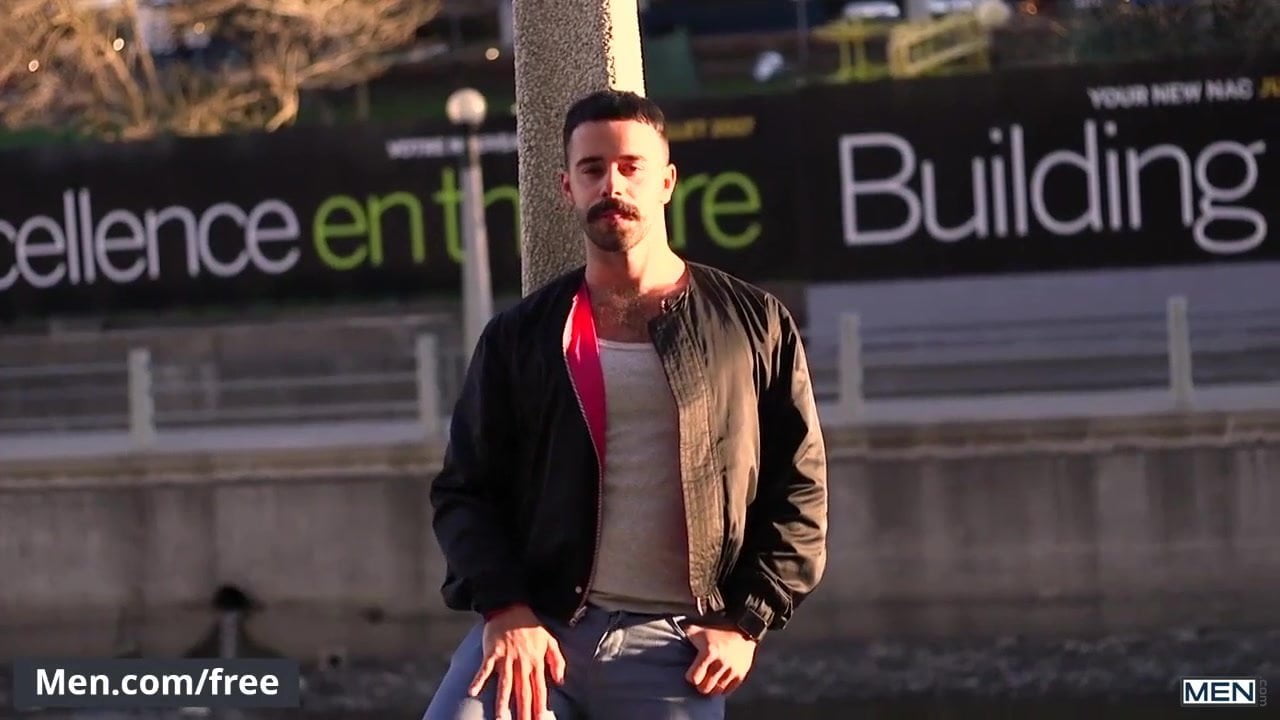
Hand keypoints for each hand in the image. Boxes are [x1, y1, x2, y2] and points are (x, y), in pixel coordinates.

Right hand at [469, 604, 566, 719]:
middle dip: (523, 711)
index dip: (539, 706)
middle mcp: (521, 662)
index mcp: (536, 661)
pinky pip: (485, 668)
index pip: (539, 689)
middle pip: (522, 691)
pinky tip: (473, 692)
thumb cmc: (530, 626)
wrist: (511, 606)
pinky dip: (478, 679)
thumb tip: (560, 681)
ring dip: (502, 702)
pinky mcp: (491, 652)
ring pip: (504, 684)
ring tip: (500, 718)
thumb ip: (557, 661)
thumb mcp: (550, 640)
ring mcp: (506, 657)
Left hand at [684, 623, 757, 695]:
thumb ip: (683, 633)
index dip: (690, 677)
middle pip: (704, 688)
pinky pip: (727, 691)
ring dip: (710, 688)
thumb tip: (663, 631)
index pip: (694, 678)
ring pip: (716, 692)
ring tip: (708, 681)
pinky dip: (721, 689)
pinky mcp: (740, 675)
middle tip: (700, 680)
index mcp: (709, 652)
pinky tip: (718, 682)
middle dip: (699, 685)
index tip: (690, 674)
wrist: (743, 630)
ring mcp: (732, 670)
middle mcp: (721, 663)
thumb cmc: (716, 631)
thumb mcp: (698, 630)